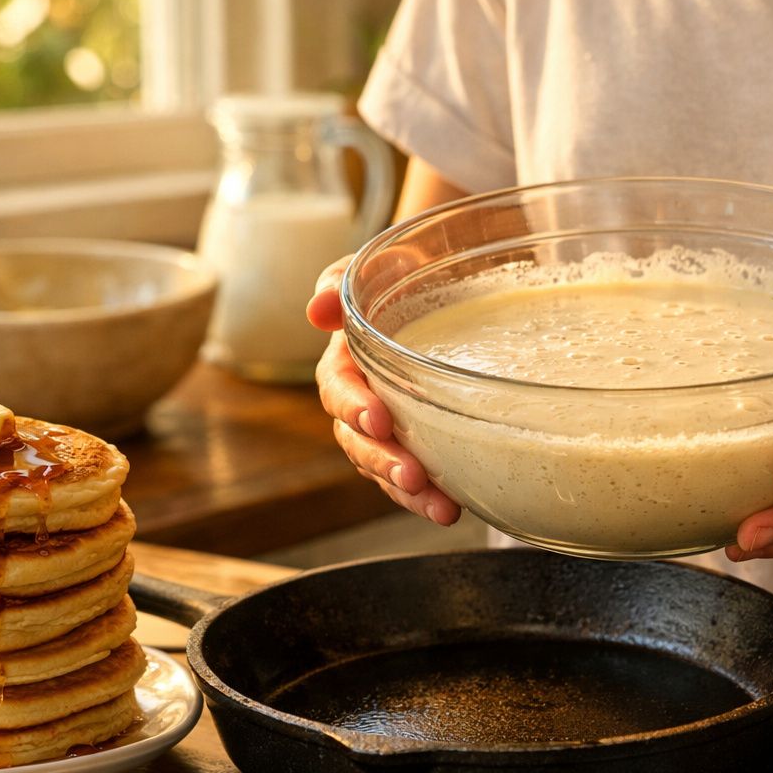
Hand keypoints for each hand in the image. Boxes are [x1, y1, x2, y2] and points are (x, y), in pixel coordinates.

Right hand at [307, 257, 461, 524]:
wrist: (445, 279)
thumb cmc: (403, 269)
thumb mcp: (371, 264)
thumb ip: (341, 282)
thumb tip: (319, 309)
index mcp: (344, 358)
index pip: (337, 388)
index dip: (353, 406)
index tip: (377, 419)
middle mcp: (360, 398)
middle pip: (357, 439)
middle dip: (381, 460)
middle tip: (412, 474)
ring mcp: (388, 425)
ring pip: (384, 467)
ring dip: (407, 492)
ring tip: (441, 508)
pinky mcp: (415, 442)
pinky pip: (412, 477)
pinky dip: (428, 496)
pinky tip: (454, 507)